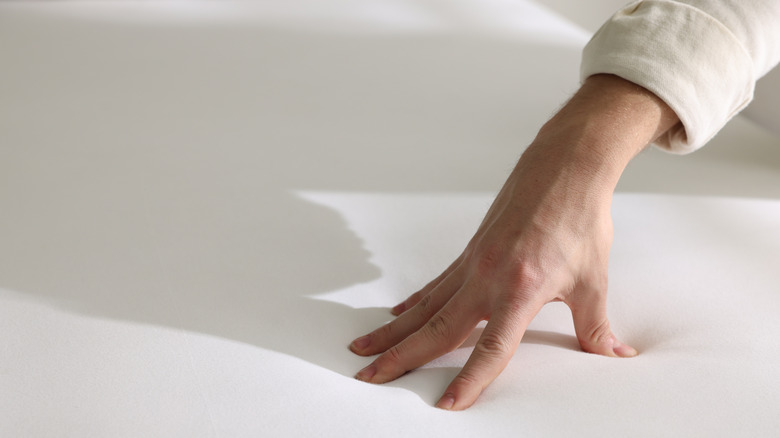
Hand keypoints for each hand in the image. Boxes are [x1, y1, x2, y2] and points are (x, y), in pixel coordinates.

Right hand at [349, 75, 678, 409]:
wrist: (564, 168)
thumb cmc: (579, 219)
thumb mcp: (593, 278)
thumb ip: (596, 324)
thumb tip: (614, 353)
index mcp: (521, 289)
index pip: (491, 348)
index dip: (469, 380)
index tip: (446, 404)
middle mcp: (488, 278)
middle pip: (436, 328)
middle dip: (399, 357)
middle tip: (366, 376)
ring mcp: (474, 263)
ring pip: (424, 305)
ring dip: (392, 330)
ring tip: (362, 346)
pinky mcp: (470, 251)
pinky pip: (435, 284)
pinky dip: (413, 301)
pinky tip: (397, 313)